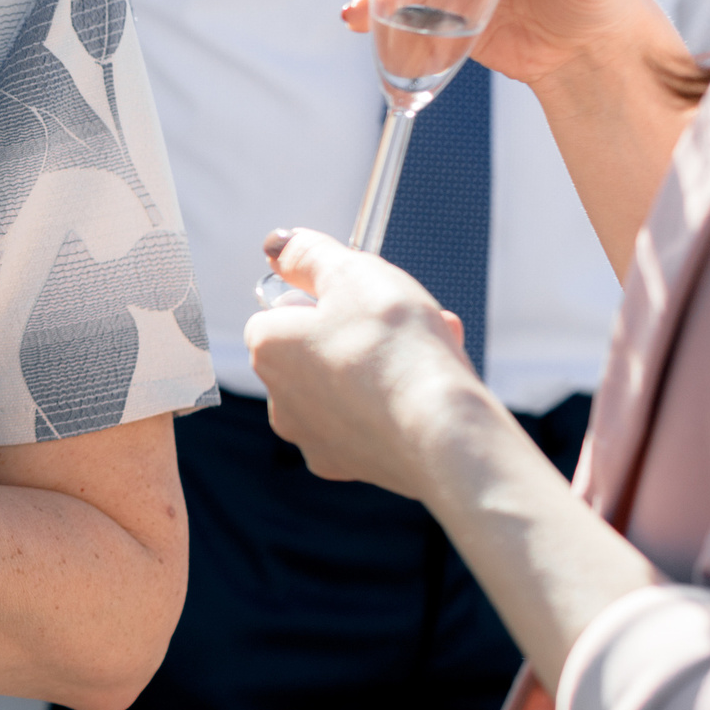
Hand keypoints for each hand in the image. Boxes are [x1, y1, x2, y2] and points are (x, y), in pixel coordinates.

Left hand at [244, 228, 484, 496]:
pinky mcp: (347, 465)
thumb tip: (277, 245)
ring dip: (381, 363)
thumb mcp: (352, 273)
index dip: (324, 298)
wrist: (441, 431)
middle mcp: (278, 398)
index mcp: (268, 349)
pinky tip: (426, 393)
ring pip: (344, 385)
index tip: (362, 298)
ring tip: (431, 351)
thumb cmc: (395, 345)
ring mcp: (311, 437)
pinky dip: (390, 404)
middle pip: (315, 348)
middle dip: (360, 330)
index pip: (281, 310)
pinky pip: (365, 422)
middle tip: (408, 319)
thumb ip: (309, 254)